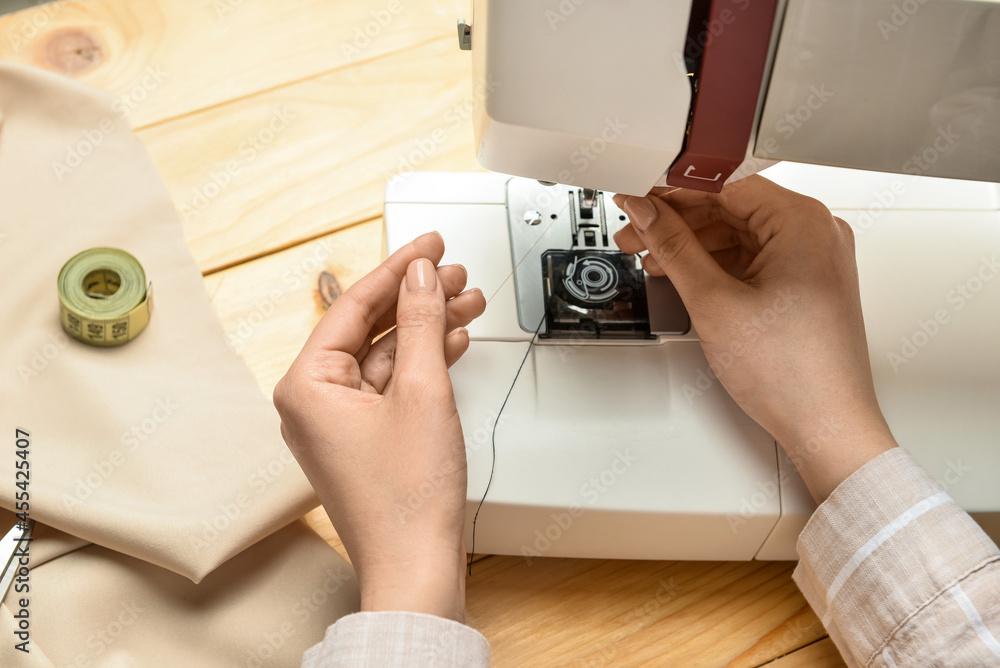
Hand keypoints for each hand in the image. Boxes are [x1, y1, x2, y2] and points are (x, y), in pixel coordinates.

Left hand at [273, 231, 485, 621]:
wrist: (416, 567)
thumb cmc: (406, 498)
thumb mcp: (423, 391)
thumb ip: (421, 323)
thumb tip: (420, 275)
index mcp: (307, 384)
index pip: (354, 305)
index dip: (398, 267)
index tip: (429, 243)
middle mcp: (313, 401)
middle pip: (369, 327)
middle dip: (417, 298)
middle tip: (454, 271)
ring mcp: (338, 422)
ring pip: (384, 355)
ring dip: (426, 328)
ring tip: (466, 301)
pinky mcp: (364, 439)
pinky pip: (391, 385)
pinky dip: (423, 363)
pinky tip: (453, 342)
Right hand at [613, 177, 896, 502]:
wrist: (826, 426)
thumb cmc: (793, 374)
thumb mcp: (715, 302)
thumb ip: (674, 247)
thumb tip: (646, 212)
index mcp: (803, 222)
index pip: (724, 184)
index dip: (672, 190)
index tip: (638, 196)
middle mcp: (815, 233)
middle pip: (730, 207)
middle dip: (677, 220)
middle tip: (635, 232)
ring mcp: (812, 259)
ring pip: (738, 234)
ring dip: (692, 244)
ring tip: (651, 257)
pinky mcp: (805, 283)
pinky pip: (752, 258)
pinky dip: (716, 264)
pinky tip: (684, 274)